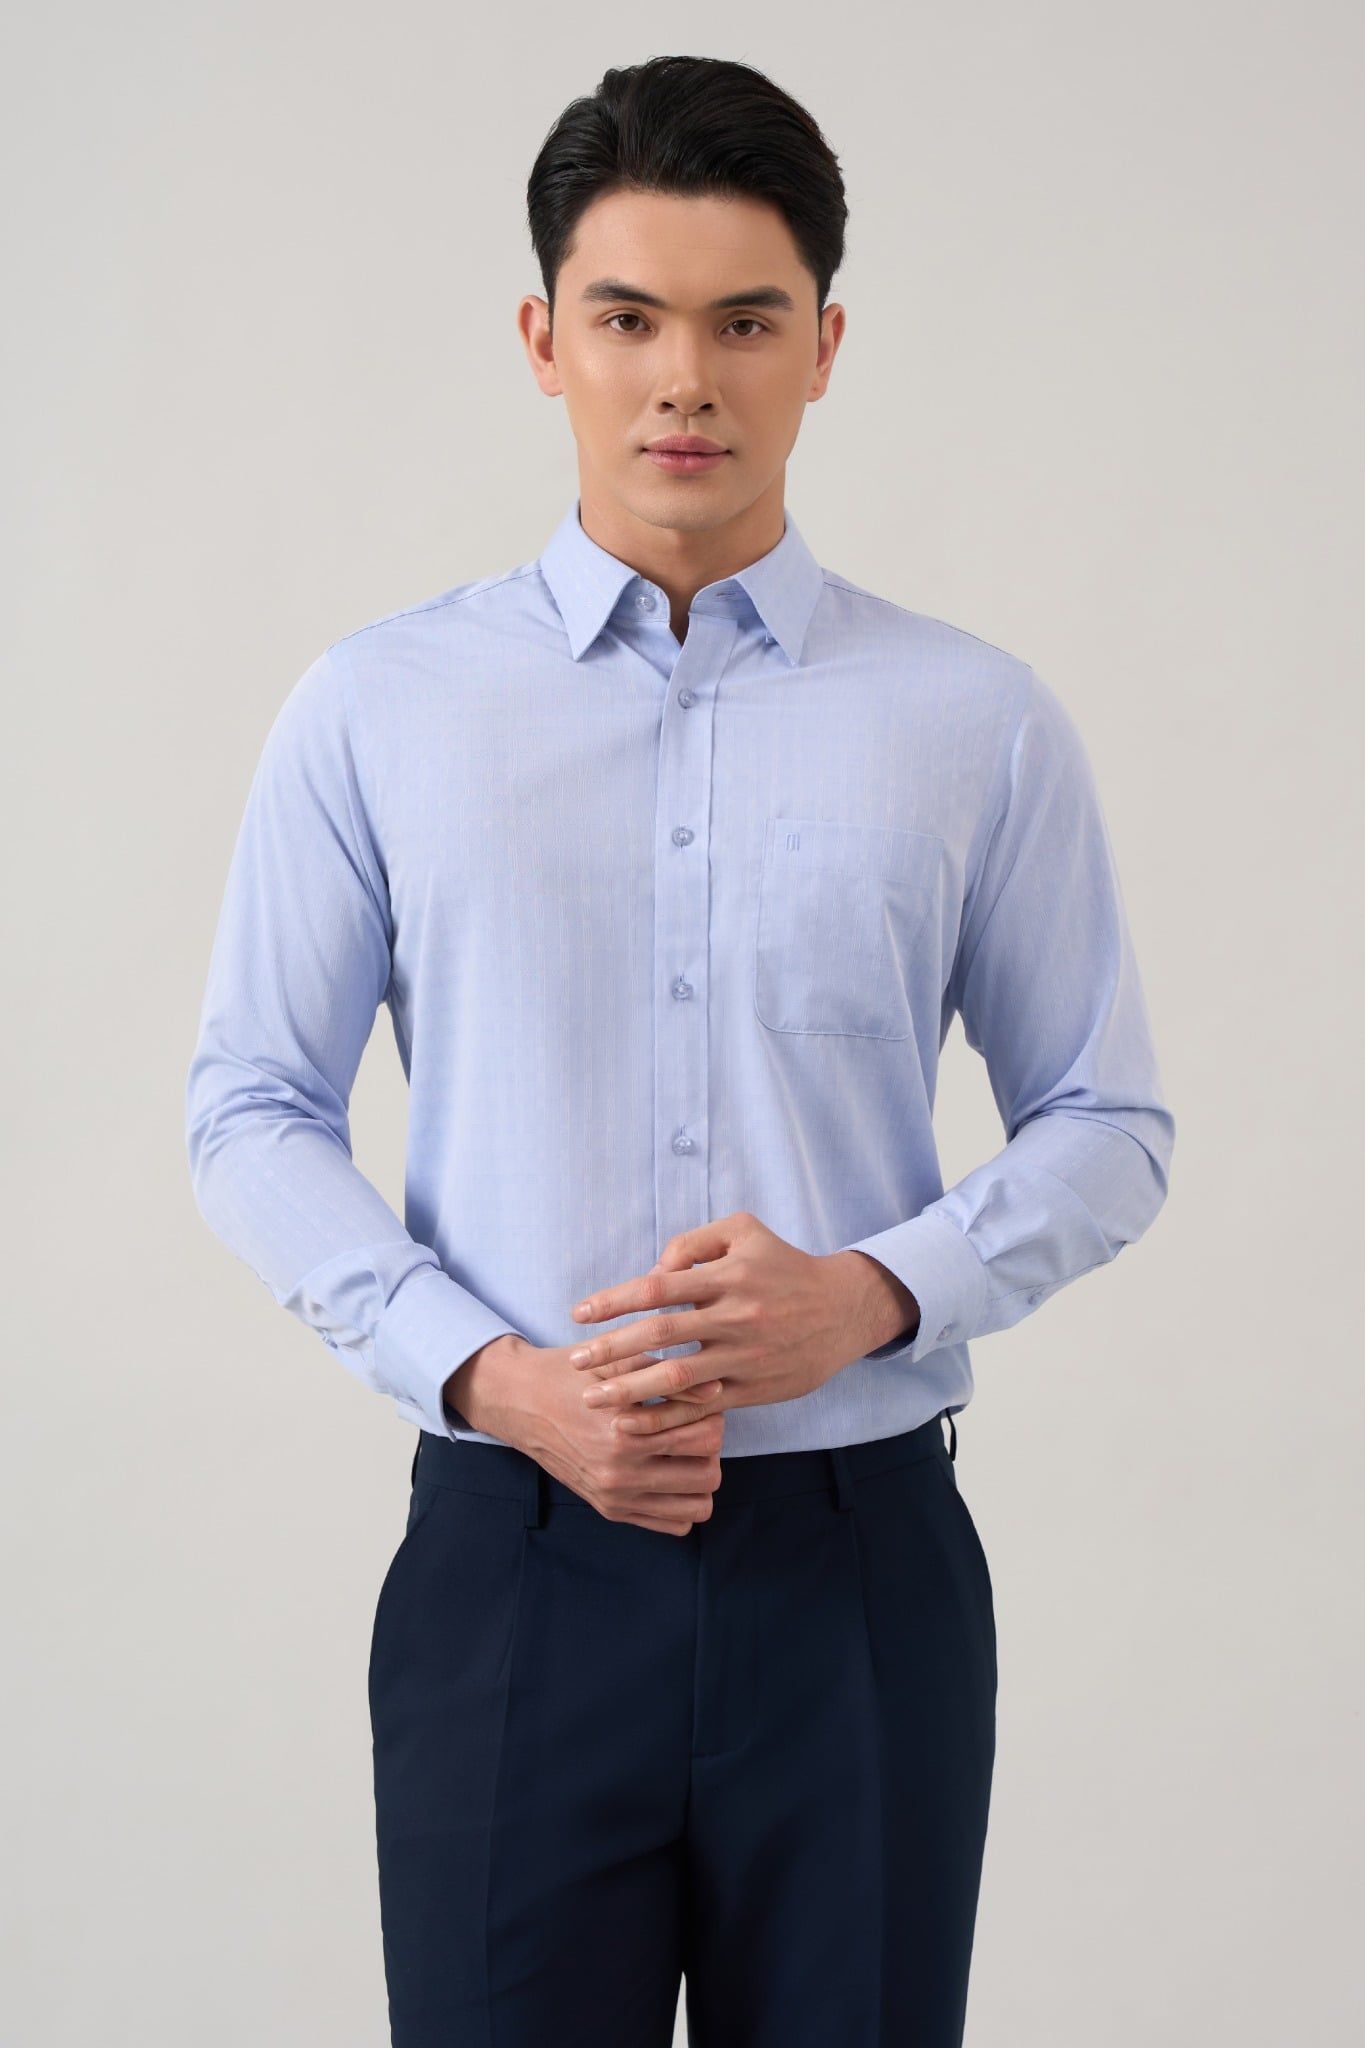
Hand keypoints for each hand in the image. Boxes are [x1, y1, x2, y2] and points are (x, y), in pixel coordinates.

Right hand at [444, 1334, 727, 1536]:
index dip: (713, 1417)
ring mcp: (615, 1497)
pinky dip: (681, 1502)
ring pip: (697, 1507)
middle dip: (710, 1450)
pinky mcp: (610, 1510)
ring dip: (700, 1479)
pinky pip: (673, 1525)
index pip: (705, 1439)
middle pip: (708, 1475)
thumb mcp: (617, 1364)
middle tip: (695, 1428)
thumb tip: (717, 1391)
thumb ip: (668, 1378)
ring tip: (684, 1452)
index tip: (701, 1405)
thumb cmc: (572, 1375)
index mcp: (624, 1434)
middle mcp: (620, 1473)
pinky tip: (669, 1472)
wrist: (522, 1402)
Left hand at [565, 1212, 910, 1427]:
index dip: (613, 1301)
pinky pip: (701, 1407)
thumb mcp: (744, 1231)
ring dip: (629, 1389)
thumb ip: (692, 1242)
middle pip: (660, 1334)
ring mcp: (744, 1356)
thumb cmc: (783, 1265)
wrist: (842, 1310)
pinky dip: (664, 1417)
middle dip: (611, 1349)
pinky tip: (632, 1422)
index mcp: (728, 1277)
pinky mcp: (752, 1389)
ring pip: (676, 1377)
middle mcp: (735, 1317)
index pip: (657, 1289)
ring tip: (593, 1398)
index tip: (579, 1314)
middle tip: (575, 1361)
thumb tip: (652, 1271)